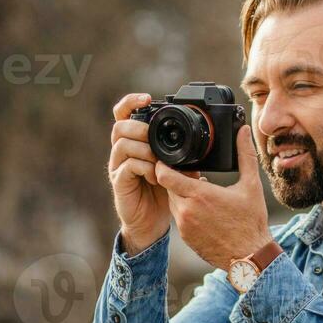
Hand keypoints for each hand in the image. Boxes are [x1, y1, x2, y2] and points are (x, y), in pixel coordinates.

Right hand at [108, 93, 176, 253]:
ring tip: (159, 161)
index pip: (124, 114)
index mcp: (134, 142)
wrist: (152, 223)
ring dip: (144, 149)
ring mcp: (118, 166)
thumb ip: (183, 155)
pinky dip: (144, 168)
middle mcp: (122, 151)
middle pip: (120, 126)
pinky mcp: (119, 182)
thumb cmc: (163, 193)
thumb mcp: (177, 169)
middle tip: (156, 139)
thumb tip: (204, 144)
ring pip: (122, 144)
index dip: (131, 102)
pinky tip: (157, 177)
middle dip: (140, 128)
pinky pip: (128, 167)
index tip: (147, 99)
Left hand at [154, 126, 271, 269]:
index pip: (164, 174)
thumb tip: (244, 131)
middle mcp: (187, 211)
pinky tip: (203, 211)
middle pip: (168, 186)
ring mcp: (184, 226)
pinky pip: (179, 218)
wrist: (250, 257)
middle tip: (193, 175)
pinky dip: (186, 211)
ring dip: (181, 195)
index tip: (169, 158)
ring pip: (173, 202)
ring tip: (201, 193)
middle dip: (177, 179)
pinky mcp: (186, 238)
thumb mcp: (251, 185)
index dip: (163, 164)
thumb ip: (245, 154)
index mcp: (199, 195)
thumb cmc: (251, 223)